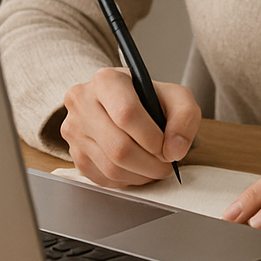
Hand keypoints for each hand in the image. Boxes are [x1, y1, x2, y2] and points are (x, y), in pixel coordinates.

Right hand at [59, 67, 199, 187]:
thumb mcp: (175, 96)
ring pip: (111, 167)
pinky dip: (127, 180)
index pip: (127, 114)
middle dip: (150, 163)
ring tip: (155, 166)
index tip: (165, 146)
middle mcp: (83, 103)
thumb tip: (175, 150)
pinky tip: (138, 169)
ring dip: (141, 175)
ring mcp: (75, 130)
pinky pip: (103, 179)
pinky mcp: (75, 154)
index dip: (151, 137)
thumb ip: (185, 116)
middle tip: (166, 163)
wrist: (120, 102)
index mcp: (106, 81)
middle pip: (118, 147)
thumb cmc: (147, 98)